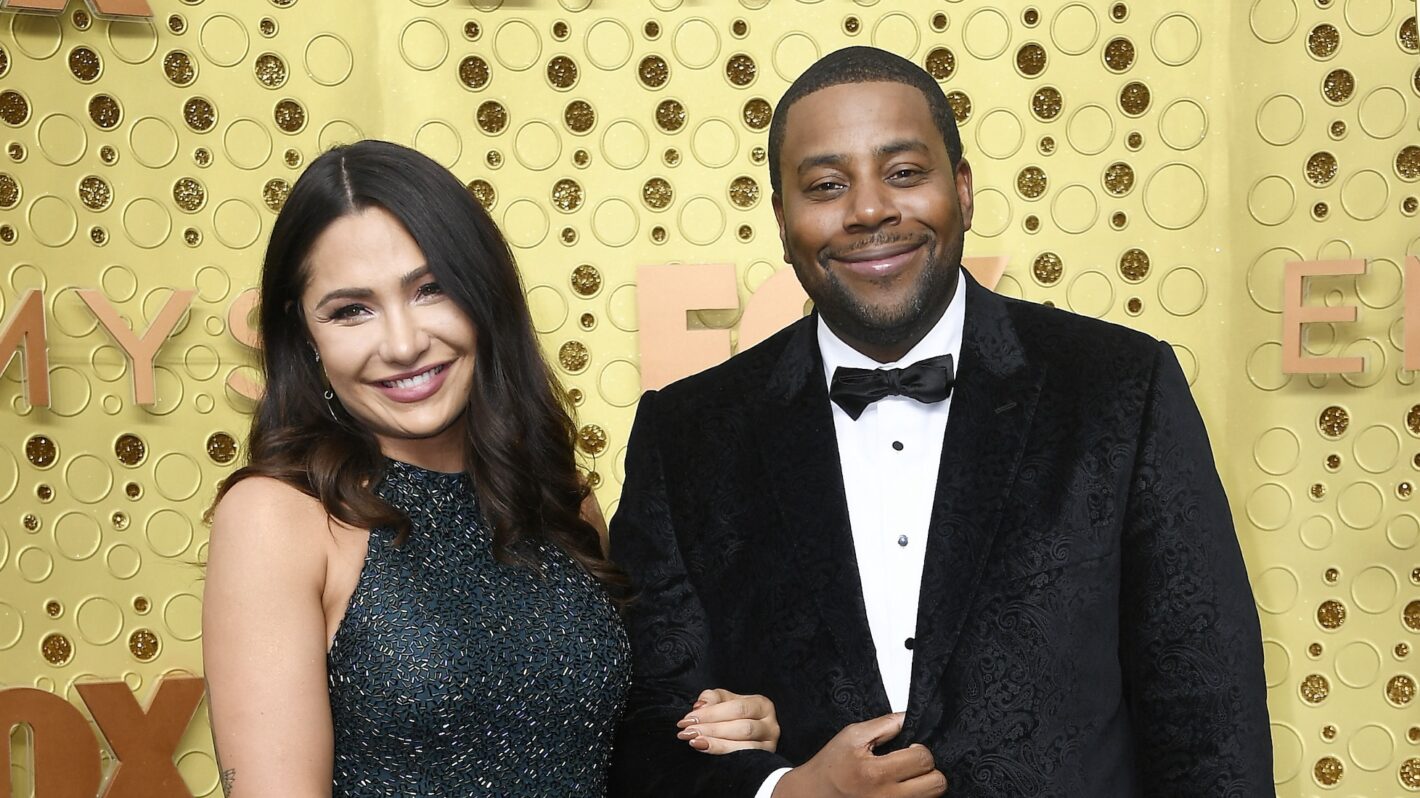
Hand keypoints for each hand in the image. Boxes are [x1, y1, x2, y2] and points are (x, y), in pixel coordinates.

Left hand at [675, 688, 779, 753]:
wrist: (745, 732)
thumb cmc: (734, 715)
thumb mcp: (724, 700)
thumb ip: (712, 698)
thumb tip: (700, 706)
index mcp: (762, 706)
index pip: (738, 708)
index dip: (712, 714)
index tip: (688, 719)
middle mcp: (770, 726)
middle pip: (741, 728)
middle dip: (711, 729)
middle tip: (687, 731)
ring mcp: (769, 746)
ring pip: (744, 746)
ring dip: (715, 744)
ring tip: (693, 741)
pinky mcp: (763, 762)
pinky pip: (743, 760)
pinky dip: (722, 755)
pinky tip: (704, 749)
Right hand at [772, 713, 945, 797]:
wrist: (814, 795)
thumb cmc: (831, 766)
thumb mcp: (852, 736)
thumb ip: (884, 724)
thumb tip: (910, 717)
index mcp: (876, 773)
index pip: (923, 759)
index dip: (920, 749)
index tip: (910, 748)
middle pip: (937, 784)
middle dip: (929, 769)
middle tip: (912, 764)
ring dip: (925, 785)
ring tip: (906, 777)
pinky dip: (916, 796)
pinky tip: (900, 788)